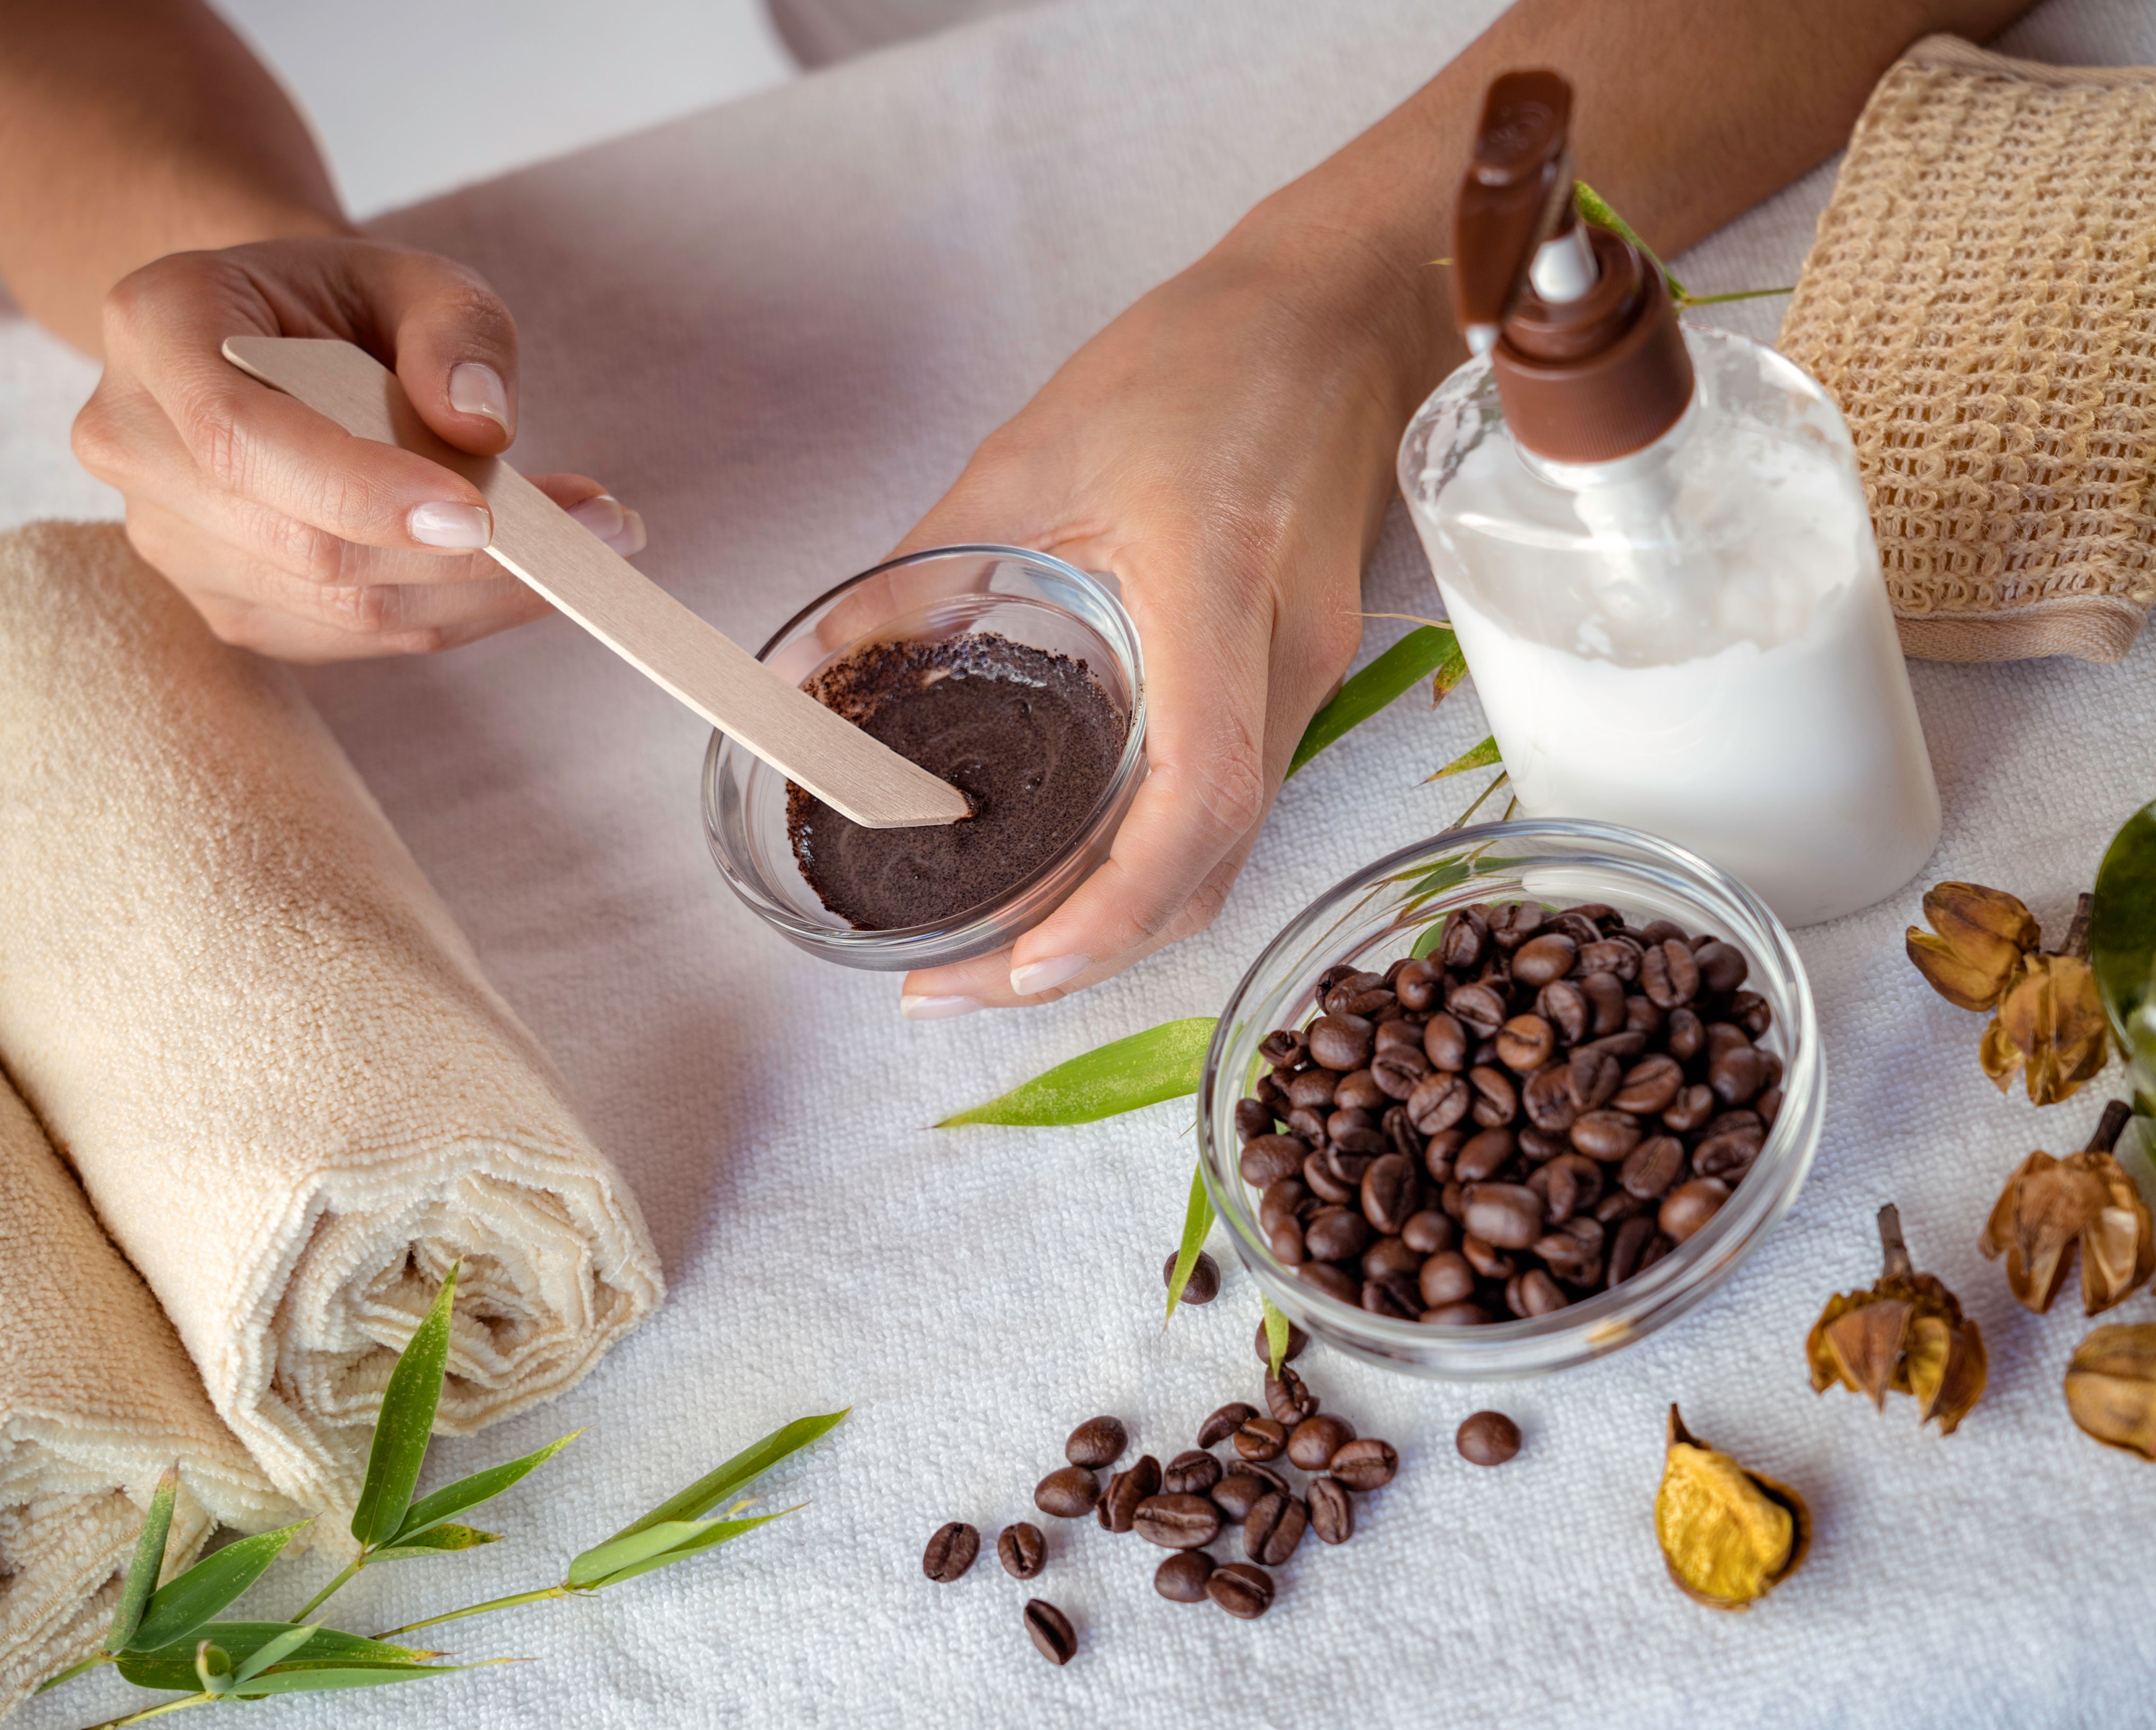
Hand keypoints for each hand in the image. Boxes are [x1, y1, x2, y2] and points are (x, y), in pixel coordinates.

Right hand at [70, 235, 642, 660]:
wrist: (277, 339)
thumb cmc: (344, 302)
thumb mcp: (415, 273)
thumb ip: (458, 328)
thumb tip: (480, 421)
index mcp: (156, 328)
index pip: (243, 438)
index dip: (361, 490)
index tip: (482, 515)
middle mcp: (133, 442)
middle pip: (301, 542)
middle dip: (460, 556)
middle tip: (599, 528)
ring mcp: (171, 539)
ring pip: (337, 606)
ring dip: (477, 592)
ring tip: (587, 544)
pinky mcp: (228, 603)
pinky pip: (352, 637)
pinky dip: (454, 613)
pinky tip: (520, 574)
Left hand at [893, 213, 1448, 1016]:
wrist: (1342, 315)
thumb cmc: (1199, 360)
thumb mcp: (1029, 447)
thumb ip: (921, 572)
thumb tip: (813, 673)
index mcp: (1215, 588)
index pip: (1198, 791)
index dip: (1114, 903)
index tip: (1017, 962)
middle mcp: (1284, 658)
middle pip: (1212, 860)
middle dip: (1090, 953)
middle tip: (959, 988)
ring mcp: (1312, 677)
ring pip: (1230, 852)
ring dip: (1122, 925)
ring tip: (999, 955)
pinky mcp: (1307, 679)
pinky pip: (1237, 807)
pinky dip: (1156, 867)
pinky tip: (1074, 875)